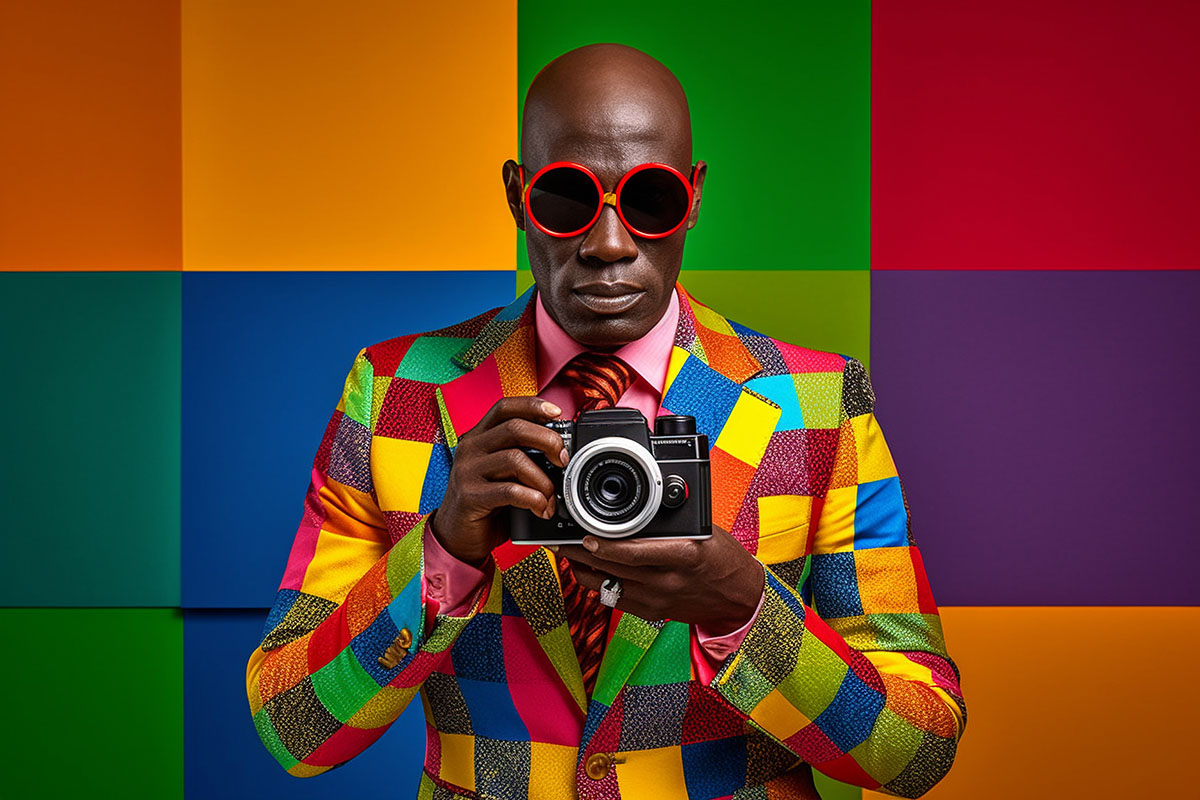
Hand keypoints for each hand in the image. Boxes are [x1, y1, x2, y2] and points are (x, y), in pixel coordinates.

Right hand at [432, 397, 568, 566]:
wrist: (456, 536)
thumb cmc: (486, 503)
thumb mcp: (503, 473)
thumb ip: (522, 456)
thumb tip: (560, 451)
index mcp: (479, 437)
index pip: (504, 407)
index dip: (532, 405)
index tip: (557, 413)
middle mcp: (470, 449)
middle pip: (515, 428)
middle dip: (548, 440)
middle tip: (563, 460)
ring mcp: (467, 471)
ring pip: (515, 459)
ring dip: (543, 479)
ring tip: (551, 496)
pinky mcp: (470, 496)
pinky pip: (510, 490)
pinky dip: (534, 499)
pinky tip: (541, 509)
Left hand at [553, 525, 764, 633]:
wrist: (739, 598)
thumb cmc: (723, 559)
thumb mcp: (703, 531)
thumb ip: (670, 524)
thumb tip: (636, 509)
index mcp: (683, 556)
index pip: (634, 552)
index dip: (604, 546)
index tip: (584, 536)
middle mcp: (667, 581)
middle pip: (613, 568)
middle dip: (581, 553)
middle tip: (561, 539)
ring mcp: (657, 600)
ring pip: (607, 586)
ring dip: (582, 569)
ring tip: (566, 553)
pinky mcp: (652, 612)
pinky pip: (615, 599)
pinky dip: (597, 584)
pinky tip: (587, 571)